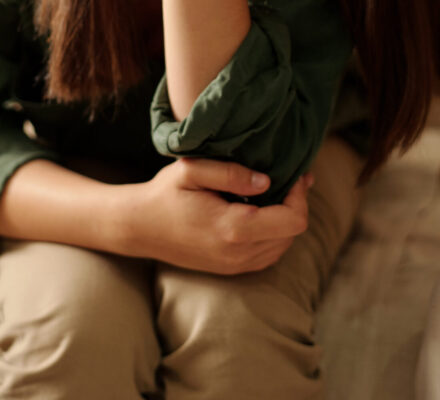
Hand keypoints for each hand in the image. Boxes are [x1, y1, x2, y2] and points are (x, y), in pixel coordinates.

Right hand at [125, 159, 311, 274]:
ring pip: (284, 245)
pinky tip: (261, 211)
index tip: (290, 173)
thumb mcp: (191, 170)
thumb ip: (230, 172)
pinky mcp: (231, 269)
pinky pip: (269, 254)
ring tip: (274, 191)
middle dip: (295, 203)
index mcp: (233, 229)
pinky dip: (275, 233)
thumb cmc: (165, 193)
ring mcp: (235, 266)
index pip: (293, 220)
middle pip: (293, 233)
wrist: (139, 227)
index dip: (300, 194)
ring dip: (286, 218)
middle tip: (286, 177)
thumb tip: (267, 181)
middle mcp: (239, 254)